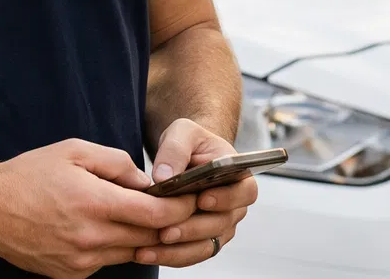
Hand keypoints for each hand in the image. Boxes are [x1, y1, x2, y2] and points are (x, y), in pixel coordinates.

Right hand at [0, 138, 198, 278]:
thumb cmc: (27, 176)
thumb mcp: (74, 151)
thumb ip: (116, 163)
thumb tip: (146, 180)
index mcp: (94, 203)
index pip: (157, 214)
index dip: (181, 207)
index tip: (190, 197)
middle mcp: (91, 238)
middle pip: (150, 237)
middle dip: (169, 222)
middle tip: (177, 205)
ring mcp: (82, 261)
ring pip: (132, 252)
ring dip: (143, 235)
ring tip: (141, 214)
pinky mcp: (73, 274)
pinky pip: (108, 261)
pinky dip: (115, 246)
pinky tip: (104, 228)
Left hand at [137, 118, 258, 267]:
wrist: (183, 157)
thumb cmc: (188, 143)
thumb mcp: (182, 133)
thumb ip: (175, 149)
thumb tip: (164, 176)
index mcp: (238, 177)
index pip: (245, 192)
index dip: (226, 199)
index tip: (202, 200)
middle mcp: (233, 206)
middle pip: (221, 224)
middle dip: (192, 230)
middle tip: (167, 231)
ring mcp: (219, 226)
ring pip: (205, 246)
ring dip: (178, 250)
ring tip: (149, 247)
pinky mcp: (201, 240)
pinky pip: (189, 255)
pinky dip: (168, 256)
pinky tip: (144, 253)